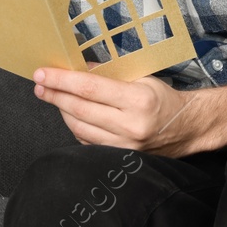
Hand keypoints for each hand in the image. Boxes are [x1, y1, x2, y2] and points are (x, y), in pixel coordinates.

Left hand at [32, 67, 221, 156]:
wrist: (186, 128)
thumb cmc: (164, 100)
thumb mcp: (142, 78)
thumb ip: (111, 74)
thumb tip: (80, 69)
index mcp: (137, 100)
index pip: (90, 88)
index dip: (62, 80)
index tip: (42, 74)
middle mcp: (129, 125)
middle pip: (80, 109)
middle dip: (55, 95)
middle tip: (40, 84)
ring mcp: (123, 145)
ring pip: (79, 127)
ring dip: (61, 110)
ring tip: (52, 97)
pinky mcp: (119, 156)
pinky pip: (87, 141)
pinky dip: (75, 126)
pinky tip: (71, 114)